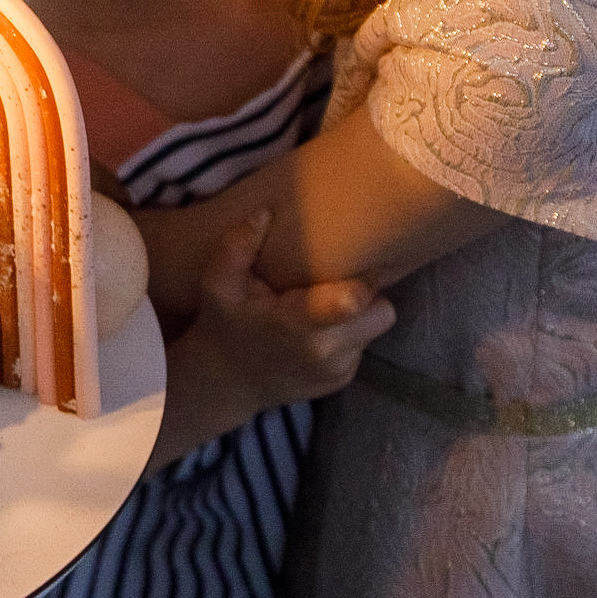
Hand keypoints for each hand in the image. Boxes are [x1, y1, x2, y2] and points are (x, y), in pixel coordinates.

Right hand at [182, 211, 394, 410]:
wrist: (226, 382)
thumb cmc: (224, 323)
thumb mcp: (216, 281)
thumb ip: (237, 245)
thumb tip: (266, 215)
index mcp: (298, 325)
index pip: (355, 301)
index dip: (360, 278)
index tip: (348, 263)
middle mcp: (326, 353)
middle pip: (380, 311)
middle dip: (364, 294)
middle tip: (332, 284)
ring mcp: (338, 371)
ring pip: (375, 327)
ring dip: (356, 314)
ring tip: (320, 306)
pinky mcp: (344, 381)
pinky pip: (363, 345)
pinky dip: (348, 334)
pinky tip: (317, 329)